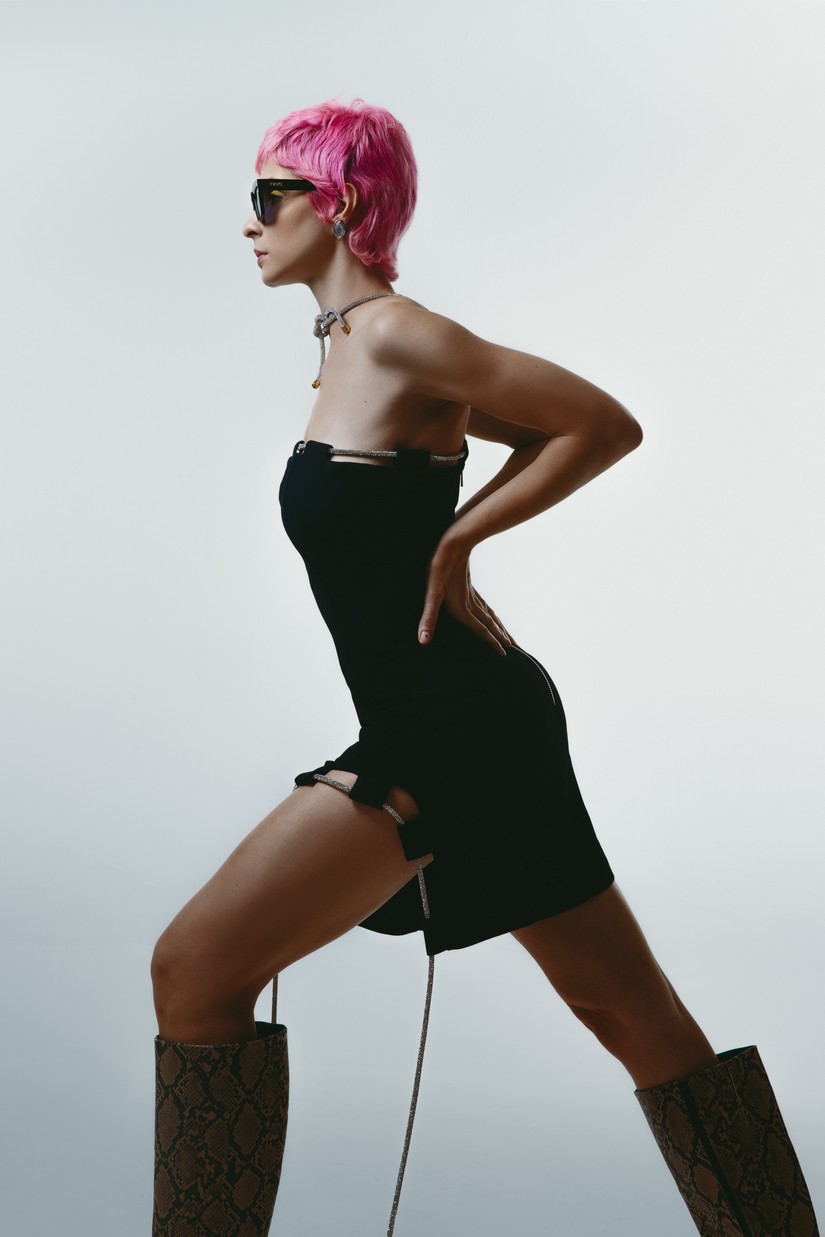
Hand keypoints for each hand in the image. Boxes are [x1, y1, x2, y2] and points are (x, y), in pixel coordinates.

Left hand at [417, 535, 514, 654]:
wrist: (454, 542)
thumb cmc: (440, 567)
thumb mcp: (431, 593)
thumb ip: (428, 617)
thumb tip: (424, 641)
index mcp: (462, 608)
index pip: (480, 629)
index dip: (491, 642)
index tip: (504, 654)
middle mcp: (470, 603)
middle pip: (488, 623)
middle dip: (500, 636)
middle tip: (514, 648)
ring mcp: (471, 593)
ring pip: (489, 613)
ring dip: (499, 625)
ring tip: (508, 635)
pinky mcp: (468, 585)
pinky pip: (484, 603)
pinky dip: (491, 612)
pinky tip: (491, 613)